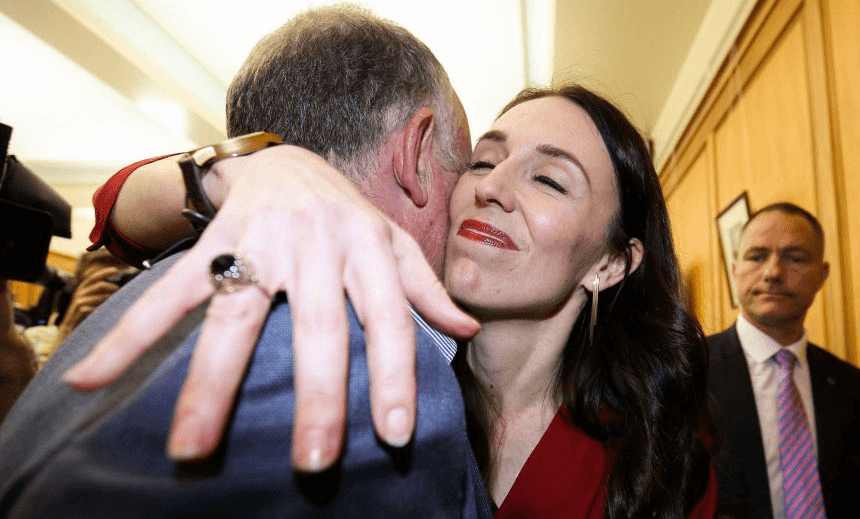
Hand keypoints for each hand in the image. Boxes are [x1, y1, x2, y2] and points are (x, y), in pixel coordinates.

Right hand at [63, 145, 478, 470]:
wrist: (282, 159)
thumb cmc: (344, 213)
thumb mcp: (392, 241)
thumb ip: (425, 287)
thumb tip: (470, 328)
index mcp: (367, 249)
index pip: (388, 319)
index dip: (395, 375)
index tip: (396, 434)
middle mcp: (316, 246)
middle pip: (318, 328)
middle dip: (316, 395)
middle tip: (314, 461)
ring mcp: (259, 242)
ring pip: (235, 318)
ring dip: (211, 383)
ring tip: (190, 447)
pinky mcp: (211, 243)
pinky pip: (169, 293)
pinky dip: (129, 335)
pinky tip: (93, 379)